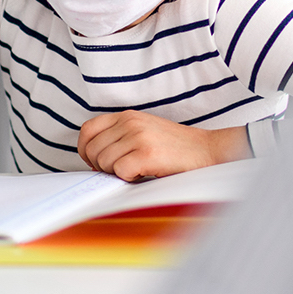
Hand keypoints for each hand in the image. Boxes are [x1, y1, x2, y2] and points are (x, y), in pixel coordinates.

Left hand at [78, 111, 249, 180]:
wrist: (207, 150)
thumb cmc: (175, 147)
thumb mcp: (143, 131)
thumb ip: (119, 137)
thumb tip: (93, 160)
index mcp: (127, 115)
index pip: (87, 130)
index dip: (85, 150)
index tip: (95, 162)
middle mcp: (130, 122)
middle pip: (92, 149)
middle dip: (101, 166)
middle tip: (120, 170)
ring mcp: (138, 136)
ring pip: (104, 162)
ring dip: (116, 173)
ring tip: (137, 170)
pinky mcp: (147, 153)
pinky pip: (120, 171)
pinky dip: (129, 178)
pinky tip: (144, 173)